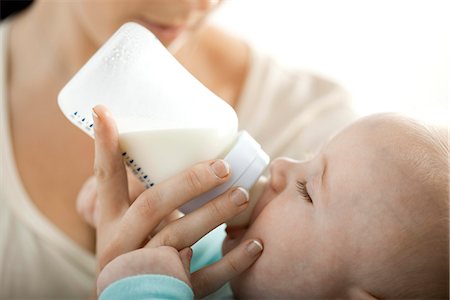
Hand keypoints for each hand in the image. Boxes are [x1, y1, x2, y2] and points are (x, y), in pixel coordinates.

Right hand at [92, 105, 262, 296]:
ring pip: (178, 238)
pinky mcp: (169, 291)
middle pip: (152, 206)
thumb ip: (152, 198)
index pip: (106, 179)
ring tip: (242, 195)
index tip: (105, 110)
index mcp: (110, 220)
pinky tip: (255, 244)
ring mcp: (143, 269)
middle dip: (189, 182)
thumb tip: (192, 157)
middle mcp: (120, 243)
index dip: (105, 145)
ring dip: (214, 214)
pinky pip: (204, 278)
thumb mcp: (131, 225)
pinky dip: (232, 262)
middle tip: (223, 167)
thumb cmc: (139, 250)